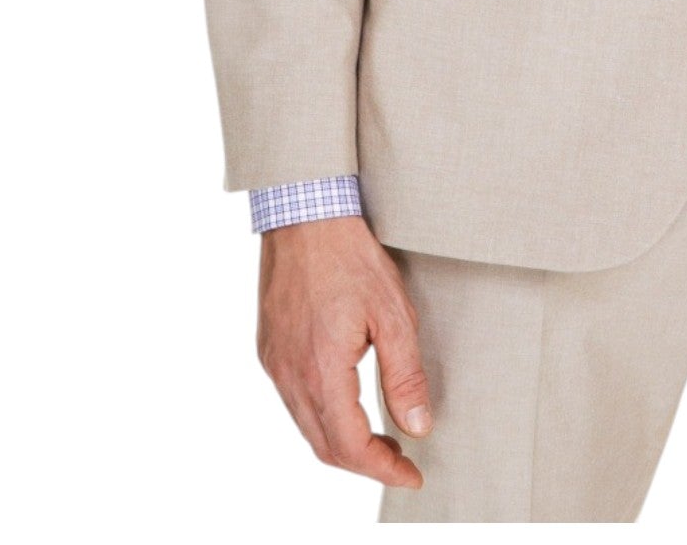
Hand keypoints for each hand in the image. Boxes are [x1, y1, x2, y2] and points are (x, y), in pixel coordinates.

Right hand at [256, 215, 431, 489]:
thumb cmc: (349, 255)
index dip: (383, 468)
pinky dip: (323, 417)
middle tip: (401, 460)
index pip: (349, 445)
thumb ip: (404, 374)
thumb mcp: (392, 312)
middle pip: (325, 445)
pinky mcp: (270, 349)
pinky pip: (294, 402)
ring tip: (381, 438)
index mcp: (321, 369)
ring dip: (343, 443)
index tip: (412, 473)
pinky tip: (349, 405)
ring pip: (307, 426)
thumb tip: (417, 425)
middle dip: (365, 463)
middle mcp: (290, 374)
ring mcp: (275, 362)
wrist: (304, 213)